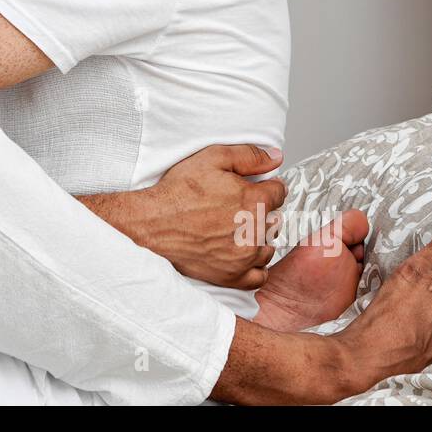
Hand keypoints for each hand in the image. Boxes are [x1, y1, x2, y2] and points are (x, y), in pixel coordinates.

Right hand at [113, 144, 285, 288]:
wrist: (151, 223)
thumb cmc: (178, 192)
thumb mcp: (212, 158)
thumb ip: (249, 156)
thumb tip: (276, 157)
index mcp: (254, 200)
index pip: (280, 192)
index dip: (266, 187)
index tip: (252, 188)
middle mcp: (255, 231)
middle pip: (275, 219)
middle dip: (262, 211)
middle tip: (237, 207)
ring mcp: (245, 257)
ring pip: (269, 246)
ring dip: (259, 237)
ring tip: (237, 229)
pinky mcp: (233, 276)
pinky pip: (259, 275)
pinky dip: (254, 265)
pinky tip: (240, 253)